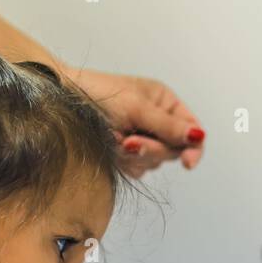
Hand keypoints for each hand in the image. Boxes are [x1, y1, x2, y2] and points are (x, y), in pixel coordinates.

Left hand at [64, 66, 204, 176]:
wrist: (62, 100)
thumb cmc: (99, 94)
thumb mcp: (137, 108)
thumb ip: (168, 127)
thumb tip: (198, 136)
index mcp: (165, 102)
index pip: (192, 129)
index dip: (193, 148)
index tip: (187, 164)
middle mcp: (156, 120)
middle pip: (172, 150)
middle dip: (151, 149)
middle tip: (129, 143)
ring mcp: (141, 137)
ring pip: (152, 162)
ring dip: (133, 155)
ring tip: (113, 139)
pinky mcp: (125, 152)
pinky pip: (135, 168)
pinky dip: (123, 161)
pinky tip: (110, 148)